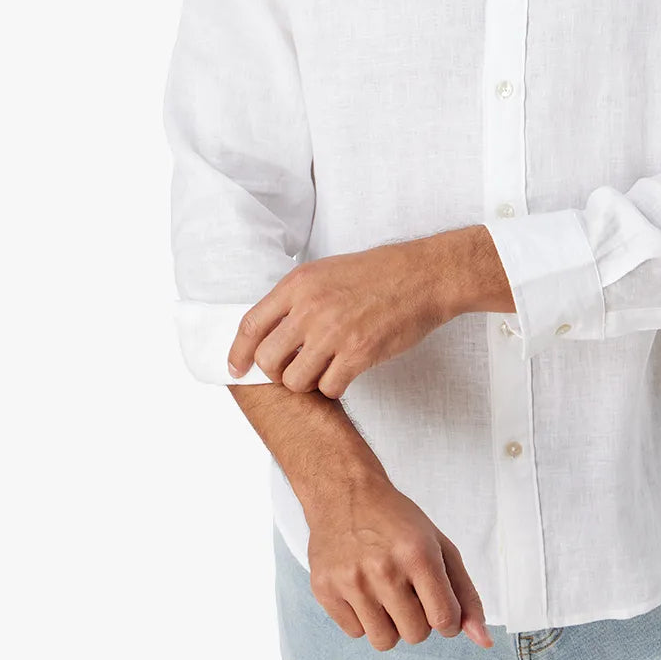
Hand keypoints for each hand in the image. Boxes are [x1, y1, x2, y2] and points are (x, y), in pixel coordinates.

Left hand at [226, 240, 448, 396]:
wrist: (423, 277)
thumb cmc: (380, 273)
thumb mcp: (327, 271)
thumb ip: (297, 297)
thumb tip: (270, 328)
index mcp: (299, 284)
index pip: (250, 325)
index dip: (238, 353)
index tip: (237, 369)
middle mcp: (310, 308)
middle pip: (268, 360)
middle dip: (277, 372)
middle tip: (295, 370)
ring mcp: (333, 332)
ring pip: (296, 381)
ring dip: (308, 382)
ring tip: (325, 371)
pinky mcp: (358, 354)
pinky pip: (329, 388)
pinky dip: (334, 387)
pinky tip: (346, 374)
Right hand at [307, 480, 493, 650]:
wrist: (345, 492)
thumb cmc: (397, 521)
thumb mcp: (439, 546)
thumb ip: (465, 594)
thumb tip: (484, 640)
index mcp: (418, 554)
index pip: (444, 620)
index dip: (447, 621)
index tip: (439, 606)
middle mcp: (384, 569)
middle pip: (415, 635)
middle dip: (418, 620)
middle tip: (407, 590)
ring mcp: (351, 581)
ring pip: (383, 641)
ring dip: (390, 624)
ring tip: (384, 593)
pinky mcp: (324, 589)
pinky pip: (354, 633)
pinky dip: (362, 619)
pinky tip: (361, 589)